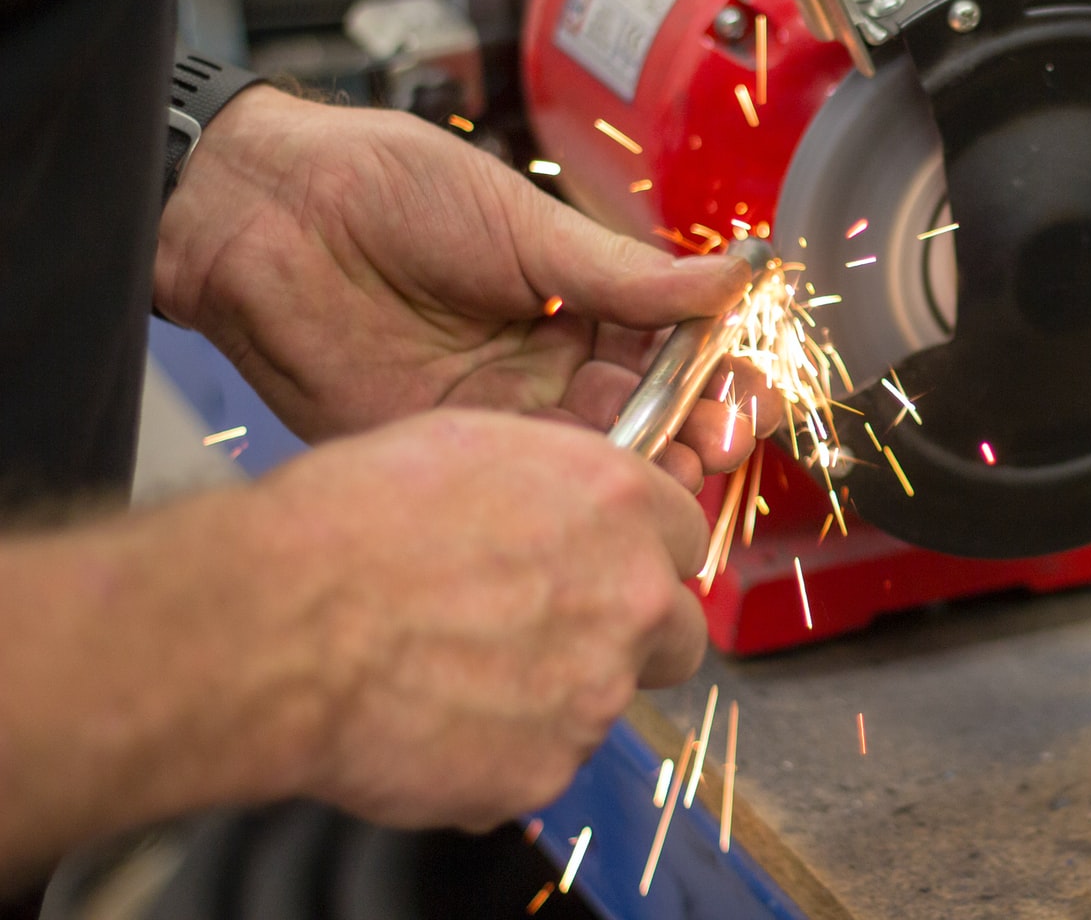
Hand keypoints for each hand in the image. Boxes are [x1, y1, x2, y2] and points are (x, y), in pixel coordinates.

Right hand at [0, 409, 710, 865]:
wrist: (280, 623)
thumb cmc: (348, 523)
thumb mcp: (472, 448)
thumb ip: (556, 488)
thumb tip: (570, 509)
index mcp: (617, 506)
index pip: (683, 537)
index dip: (641, 556)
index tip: (610, 568)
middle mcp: (628, 597)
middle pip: (677, 632)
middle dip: (631, 636)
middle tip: (555, 634)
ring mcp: (594, 692)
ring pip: (603, 701)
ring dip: (555, 692)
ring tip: (458, 672)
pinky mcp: (546, 770)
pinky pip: (540, 763)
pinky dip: (500, 750)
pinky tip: (433, 716)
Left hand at [154, 88, 775, 486]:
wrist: (266, 211)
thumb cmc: (390, 188)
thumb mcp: (526, 226)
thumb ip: (628, 275)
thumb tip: (737, 279)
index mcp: (580, 299)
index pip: (676, 350)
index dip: (720, 373)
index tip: (752, 386)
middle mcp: (548, 363)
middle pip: (649, 415)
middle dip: (696, 430)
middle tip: (718, 435)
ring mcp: (498, 412)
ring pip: (594, 460)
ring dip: (642, 469)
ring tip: (673, 466)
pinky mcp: (443, 452)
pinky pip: (519, 486)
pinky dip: (565, 494)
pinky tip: (596, 491)